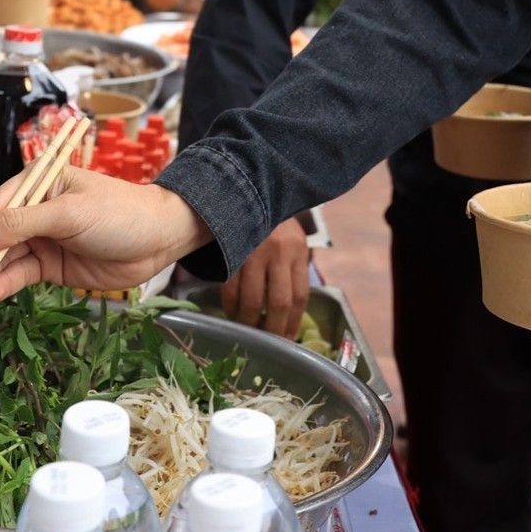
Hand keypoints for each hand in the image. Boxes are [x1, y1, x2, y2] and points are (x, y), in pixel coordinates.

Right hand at [0, 167, 210, 321]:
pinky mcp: (50, 266)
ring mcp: (40, 240)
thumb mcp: (68, 214)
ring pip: (0, 263)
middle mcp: (31, 211)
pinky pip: (18, 277)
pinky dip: (2, 290)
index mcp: (35, 184)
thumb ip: (20, 224)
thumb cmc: (119, 213)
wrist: (160, 239)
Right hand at [221, 217, 310, 338]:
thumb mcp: (292, 240)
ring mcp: (253, 252)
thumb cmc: (273, 221)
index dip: (293, 322)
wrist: (249, 188)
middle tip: (268, 343)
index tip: (288, 338)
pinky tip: (231, 313)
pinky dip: (230, 306)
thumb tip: (289, 310)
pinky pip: (230, 289)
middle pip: (279, 303)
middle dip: (273, 329)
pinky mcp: (231, 252)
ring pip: (252, 300)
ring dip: (249, 322)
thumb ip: (293, 269)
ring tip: (248, 331)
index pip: (300, 296)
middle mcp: (279, 252)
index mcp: (298, 251)